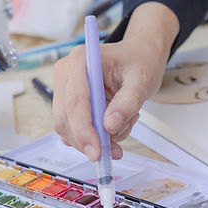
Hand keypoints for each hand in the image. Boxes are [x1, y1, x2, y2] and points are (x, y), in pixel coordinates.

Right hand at [52, 2, 178, 160]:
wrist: (140, 55)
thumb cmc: (140, 61)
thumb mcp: (142, 80)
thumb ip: (127, 102)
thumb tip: (109, 126)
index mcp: (81, 60)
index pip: (75, 101)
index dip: (84, 130)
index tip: (98, 152)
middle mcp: (67, 73)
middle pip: (65, 118)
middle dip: (89, 139)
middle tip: (115, 150)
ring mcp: (65, 88)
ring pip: (68, 128)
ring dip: (97, 137)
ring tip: (126, 120)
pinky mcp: (69, 102)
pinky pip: (75, 129)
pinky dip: (96, 135)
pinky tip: (117, 121)